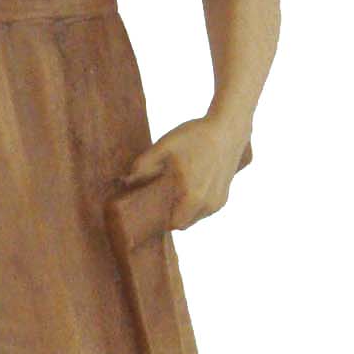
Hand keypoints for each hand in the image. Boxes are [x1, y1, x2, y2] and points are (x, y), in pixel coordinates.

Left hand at [123, 116, 252, 229]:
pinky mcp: (224, 197)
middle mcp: (208, 205)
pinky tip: (189, 185)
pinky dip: (195, 203)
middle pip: (183, 223)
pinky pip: (204, 209)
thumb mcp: (165, 146)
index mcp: (192, 196)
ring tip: (175, 188)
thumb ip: (143, 165)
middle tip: (159, 196)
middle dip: (171, 214)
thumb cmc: (196, 137)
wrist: (228, 129)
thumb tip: (125, 181)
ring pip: (194, 217)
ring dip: (184, 209)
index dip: (160, 219)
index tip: (150, 206)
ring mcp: (218, 202)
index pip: (173, 224)